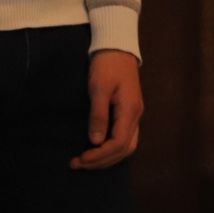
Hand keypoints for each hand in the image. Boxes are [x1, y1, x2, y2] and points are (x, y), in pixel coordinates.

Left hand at [72, 49, 142, 168]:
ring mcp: (134, 114)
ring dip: (107, 157)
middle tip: (78, 164)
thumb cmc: (107, 66)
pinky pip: (125, 138)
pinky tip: (97, 150)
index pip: (119, 142)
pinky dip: (111, 149)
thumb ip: (98, 115)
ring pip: (127, 146)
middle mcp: (136, 115)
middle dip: (102, 160)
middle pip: (125, 149)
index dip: (99, 155)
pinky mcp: (129, 112)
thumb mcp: (98, 89)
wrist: (117, 48)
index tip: (80, 158)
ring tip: (86, 161)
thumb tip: (96, 141)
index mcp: (130, 110)